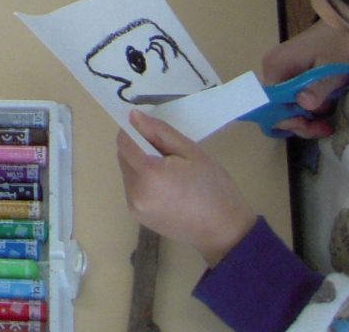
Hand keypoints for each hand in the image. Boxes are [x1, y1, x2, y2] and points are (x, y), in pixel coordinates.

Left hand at [117, 111, 255, 267]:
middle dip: (139, 149)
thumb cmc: (214, 187)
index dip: (134, 131)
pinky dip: (144, 182)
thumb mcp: (191, 151)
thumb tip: (133, 116)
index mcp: (149, 173)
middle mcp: (135, 191)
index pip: (124, 141)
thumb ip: (159, 132)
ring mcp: (135, 207)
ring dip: (140, 166)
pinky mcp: (138, 217)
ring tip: (171, 174)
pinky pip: (133, 189)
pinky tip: (167, 189)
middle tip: (170, 155)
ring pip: (127, 172)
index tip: (153, 132)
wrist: (225, 232)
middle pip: (123, 156)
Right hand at [257, 21, 348, 137]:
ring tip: (327, 122)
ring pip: (285, 104)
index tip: (308, 124)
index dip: (286, 118)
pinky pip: (293, 97)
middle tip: (323, 128)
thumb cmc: (339, 44)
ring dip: (305, 117)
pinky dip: (307, 108)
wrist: (348, 25)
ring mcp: (282, 71)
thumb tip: (303, 104)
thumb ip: (318, 86)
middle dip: (297, 121)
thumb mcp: (332, 67)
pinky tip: (323, 111)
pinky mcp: (293, 74)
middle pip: (275, 106)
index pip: (268, 102)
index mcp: (275, 66)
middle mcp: (273, 69)